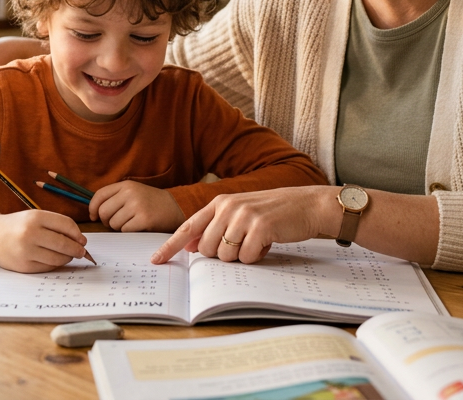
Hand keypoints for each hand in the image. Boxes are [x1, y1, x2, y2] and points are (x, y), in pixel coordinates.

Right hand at [0, 211, 88, 272]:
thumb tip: (80, 241)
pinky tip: (55, 260)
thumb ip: (57, 225)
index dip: (78, 234)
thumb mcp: (35, 217)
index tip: (82, 240)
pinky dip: (56, 264)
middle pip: (64, 244)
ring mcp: (26, 251)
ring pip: (58, 258)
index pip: (66, 225)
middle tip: (81, 251)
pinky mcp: (24, 266)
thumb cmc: (19, 226)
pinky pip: (48, 267)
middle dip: (77, 249)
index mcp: (35, 217)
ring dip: (68, 258)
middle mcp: (30, 234)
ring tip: (69, 255)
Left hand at [89, 181, 185, 231]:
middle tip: (115, 222)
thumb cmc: (150, 203)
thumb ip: (115, 197)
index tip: (93, 216)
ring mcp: (138, 206)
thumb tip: (94, 212)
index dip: (92, 208)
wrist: (175, 208)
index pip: (100, 195)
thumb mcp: (134, 192)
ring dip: (119, 227)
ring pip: (113, 223)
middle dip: (106, 221)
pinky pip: (124, 230)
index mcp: (126, 185)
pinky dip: (128, 232)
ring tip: (131, 223)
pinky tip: (137, 227)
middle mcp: (130, 193)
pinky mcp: (144, 219)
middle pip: (103, 212)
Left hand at [150, 185, 340, 264]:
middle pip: (208, 249)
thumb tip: (194, 247)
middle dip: (224, 256)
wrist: (307, 205)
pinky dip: (258, 257)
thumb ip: (217, 226)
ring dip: (242, 257)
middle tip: (244, 245)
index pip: (188, 227)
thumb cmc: (274, 213)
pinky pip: (247, 257)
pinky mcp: (260, 226)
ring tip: (258, 242)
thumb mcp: (241, 214)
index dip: (170, 246)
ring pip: (226, 256)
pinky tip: (268, 243)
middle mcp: (228, 206)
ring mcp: (243, 215)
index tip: (155, 260)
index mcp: (220, 202)